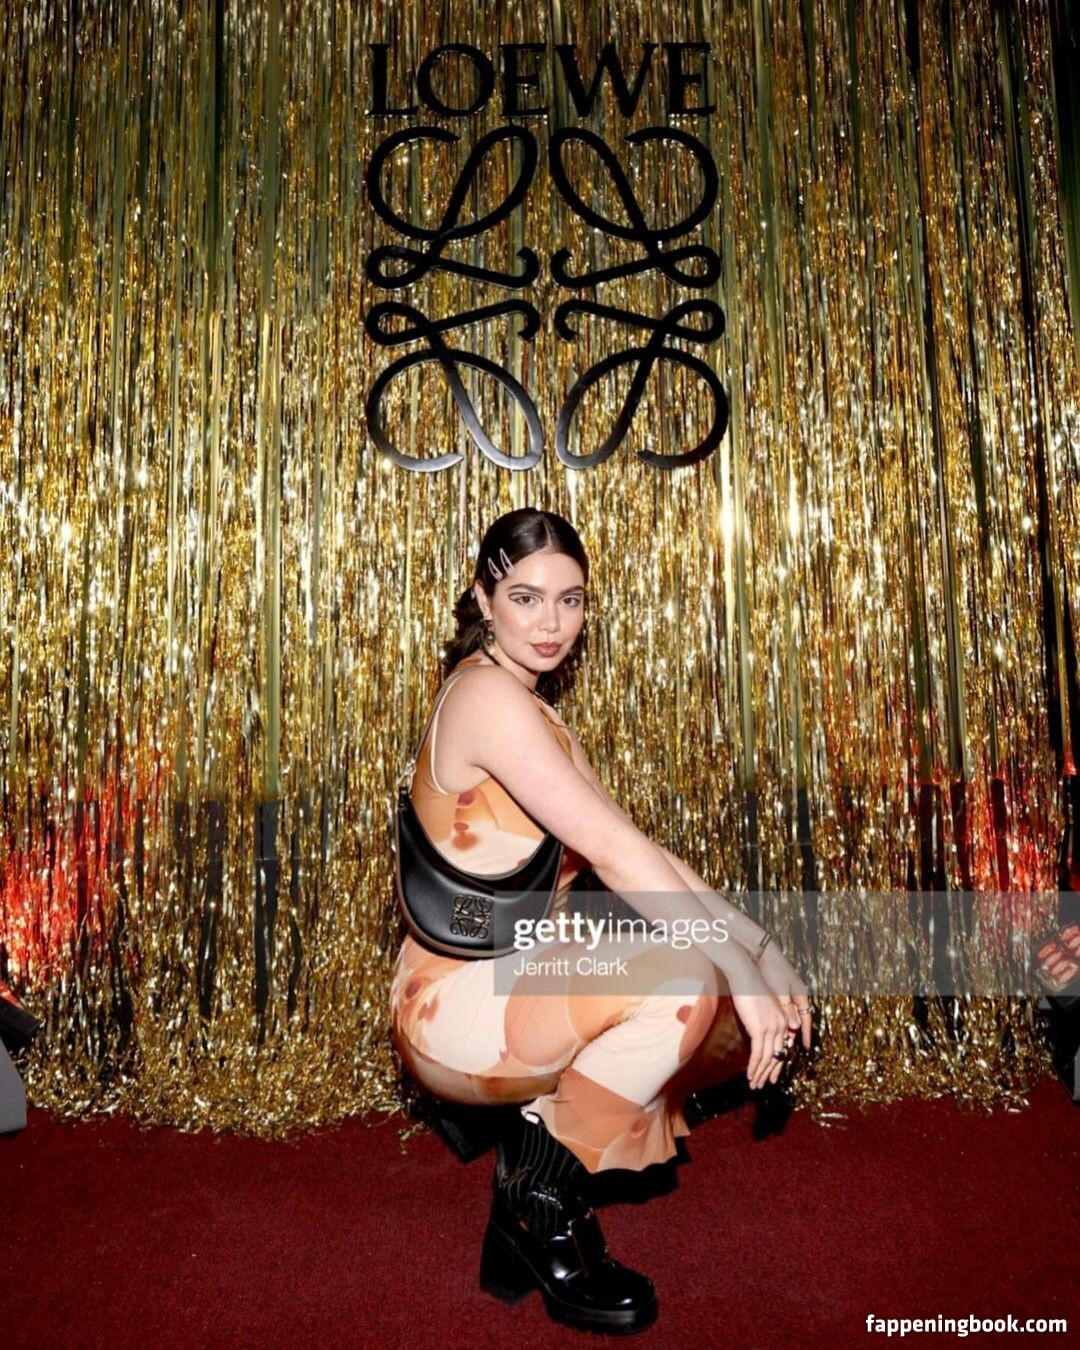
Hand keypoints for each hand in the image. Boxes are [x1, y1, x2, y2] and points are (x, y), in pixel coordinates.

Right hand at [727, 956, 798, 1089]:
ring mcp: (772, 1028)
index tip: (771, 1076)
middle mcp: (782, 1025)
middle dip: (769, 1073)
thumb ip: (768, 1020)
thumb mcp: (763, 1005)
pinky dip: (754, 1067)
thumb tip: (766, 1035)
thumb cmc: (751, 986)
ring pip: (768, 1058)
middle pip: (777, 1056)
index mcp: (784, 1019)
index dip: (776, 1064)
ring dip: (760, 1074)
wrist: (745, 974)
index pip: (782, 1048)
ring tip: (754, 1085)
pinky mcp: (760, 1029)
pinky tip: (750, 1075)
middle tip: (762, 1085)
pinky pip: (758, 1053)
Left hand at [755, 941, 812, 1050]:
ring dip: (787, 1027)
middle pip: (799, 1019)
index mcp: (802, 995)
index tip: (807, 1047)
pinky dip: (781, 1018)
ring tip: (782, 1041)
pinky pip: (784, 1008)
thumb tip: (795, 1027)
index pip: (807, 1019)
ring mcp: (790, 991)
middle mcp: (798, 994)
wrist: (763, 952)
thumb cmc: (772, 970)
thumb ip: (787, 1009)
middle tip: (790, 1048)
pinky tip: (774, 1025)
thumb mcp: (781, 992)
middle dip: (795, 1034)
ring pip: (791, 1014)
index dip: (806, 1034)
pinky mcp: (780, 989)